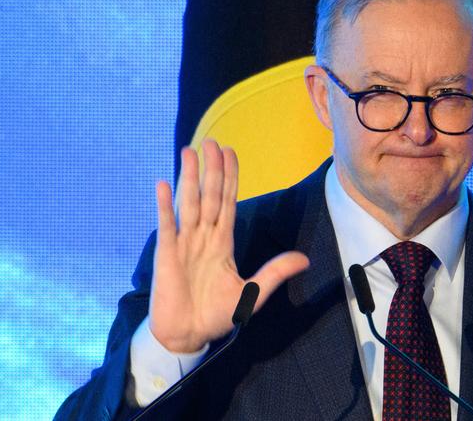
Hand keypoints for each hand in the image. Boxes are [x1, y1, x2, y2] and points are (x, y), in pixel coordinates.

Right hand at [148, 139, 309, 352]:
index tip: (230, 153)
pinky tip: (164, 184)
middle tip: (212, 141)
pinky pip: (167, 225)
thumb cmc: (217, 314)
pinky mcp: (167, 254)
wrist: (189, 336)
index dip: (230, 178)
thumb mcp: (252, 293)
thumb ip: (275, 273)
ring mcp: (184, 243)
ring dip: (189, 178)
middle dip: (212, 169)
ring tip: (189, 152)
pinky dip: (165, 205)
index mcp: (223, 242)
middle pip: (209, 195)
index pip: (228, 202)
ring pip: (189, 203)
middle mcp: (204, 236)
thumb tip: (305, 260)